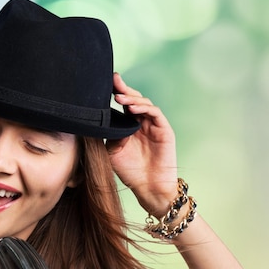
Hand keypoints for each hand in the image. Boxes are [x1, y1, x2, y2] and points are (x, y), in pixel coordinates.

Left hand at [106, 73, 178, 216]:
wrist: (148, 187)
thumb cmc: (130, 171)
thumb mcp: (112, 152)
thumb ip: (109, 135)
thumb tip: (104, 121)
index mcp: (129, 125)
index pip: (123, 105)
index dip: (116, 93)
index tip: (104, 84)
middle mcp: (141, 122)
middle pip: (134, 99)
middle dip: (124, 89)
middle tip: (113, 81)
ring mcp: (153, 125)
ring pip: (144, 103)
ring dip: (132, 99)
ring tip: (119, 98)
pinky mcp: (164, 130)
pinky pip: (155, 113)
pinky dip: (144, 108)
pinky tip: (132, 109)